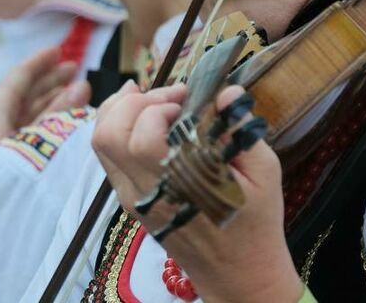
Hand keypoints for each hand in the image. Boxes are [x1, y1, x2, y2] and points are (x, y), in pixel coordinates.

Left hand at [0, 45, 90, 168]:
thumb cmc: (4, 176)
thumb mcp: (36, 140)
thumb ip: (58, 114)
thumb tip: (81, 86)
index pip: (20, 76)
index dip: (41, 62)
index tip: (60, 51)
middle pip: (23, 93)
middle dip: (50, 82)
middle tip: (75, 71)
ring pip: (24, 114)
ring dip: (50, 103)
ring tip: (76, 97)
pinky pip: (22, 133)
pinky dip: (43, 124)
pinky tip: (61, 127)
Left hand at [91, 84, 302, 302]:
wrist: (238, 273)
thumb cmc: (254, 222)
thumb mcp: (264, 173)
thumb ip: (240, 131)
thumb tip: (226, 92)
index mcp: (179, 184)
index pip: (143, 134)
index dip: (160, 104)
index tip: (188, 96)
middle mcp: (146, 191)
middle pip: (109, 134)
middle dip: (135, 101)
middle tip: (170, 95)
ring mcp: (133, 197)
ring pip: (101, 143)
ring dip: (121, 110)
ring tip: (149, 96)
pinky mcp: (131, 200)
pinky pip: (109, 157)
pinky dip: (118, 128)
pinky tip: (143, 117)